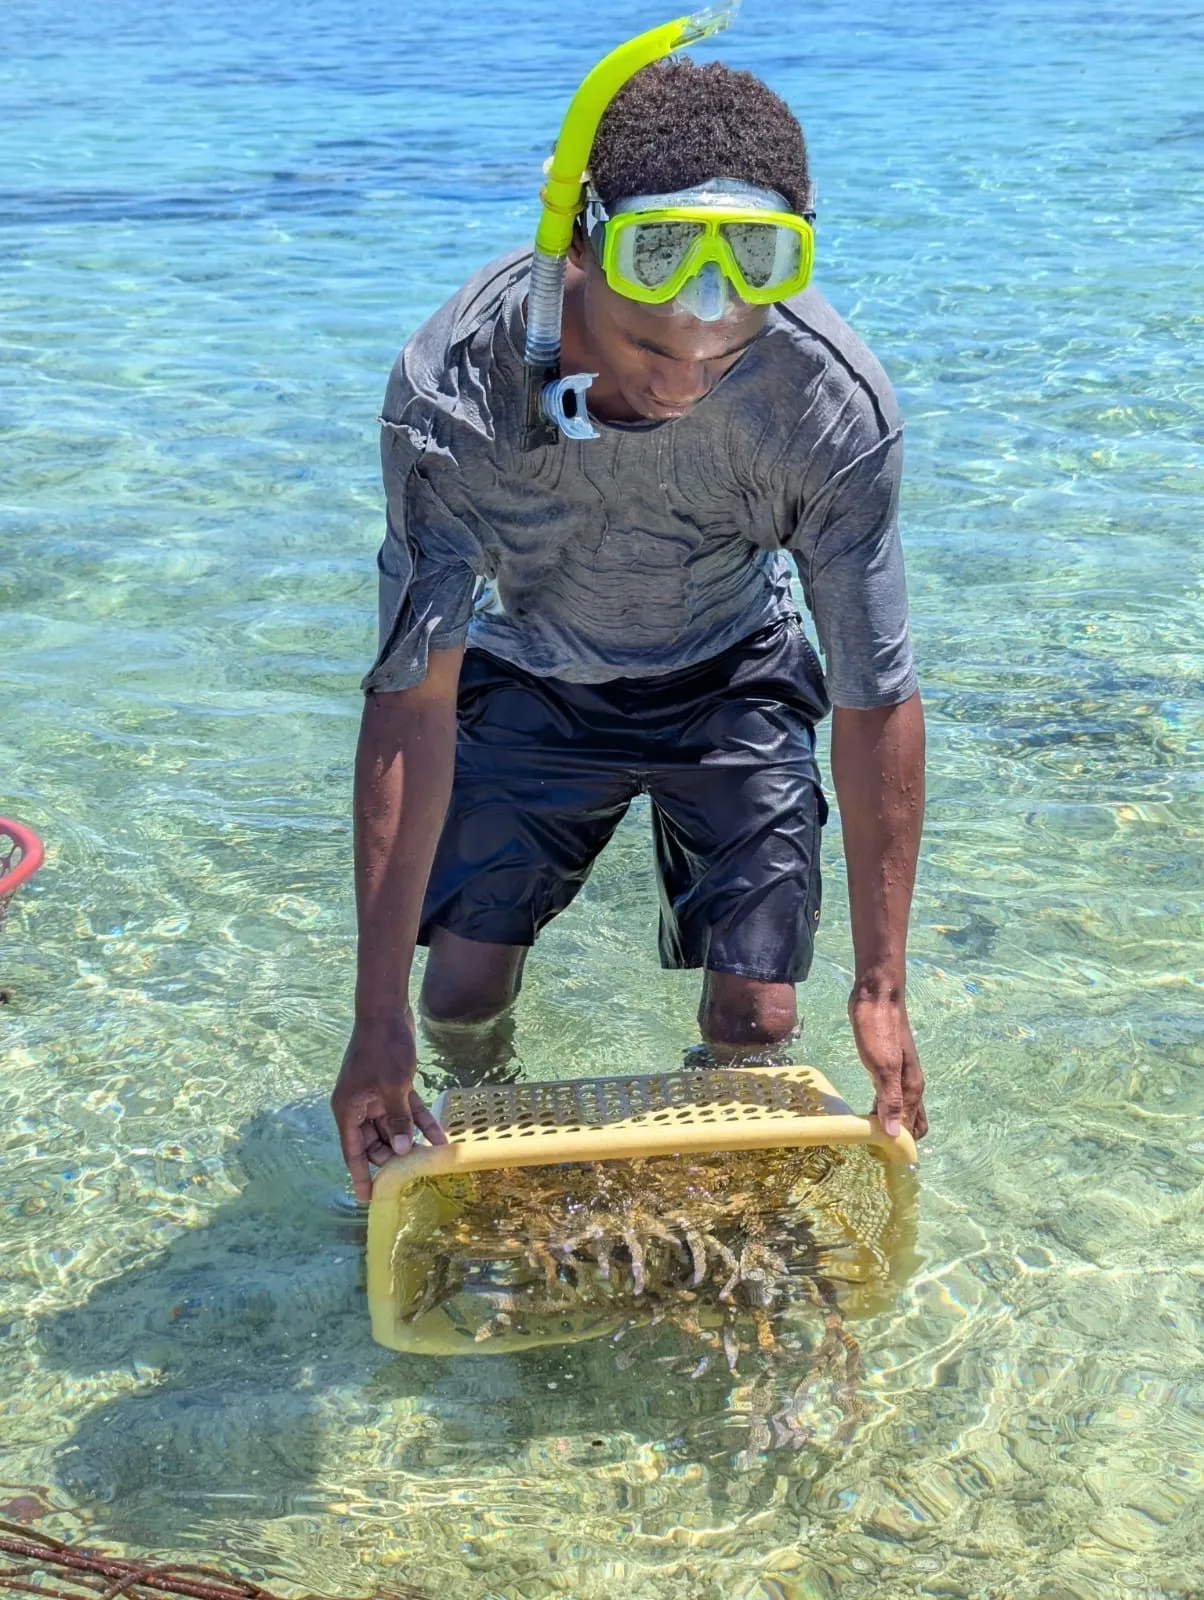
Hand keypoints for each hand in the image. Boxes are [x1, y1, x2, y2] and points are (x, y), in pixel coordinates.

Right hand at [331, 1011, 447, 1202]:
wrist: (387, 1012)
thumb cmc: (383, 1048)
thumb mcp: (391, 1086)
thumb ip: (397, 1120)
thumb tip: (402, 1151)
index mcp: (348, 1109)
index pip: (353, 1151)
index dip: (360, 1175)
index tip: (367, 1198)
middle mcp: (360, 1105)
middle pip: (374, 1142)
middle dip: (392, 1158)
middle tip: (412, 1174)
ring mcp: (377, 1095)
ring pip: (394, 1128)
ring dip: (411, 1141)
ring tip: (430, 1160)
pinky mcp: (394, 1085)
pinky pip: (408, 1111)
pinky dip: (421, 1122)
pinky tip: (440, 1137)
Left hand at [848, 988, 927, 1141]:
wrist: (876, 996)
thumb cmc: (879, 1029)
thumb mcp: (882, 1067)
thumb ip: (890, 1100)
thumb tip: (894, 1135)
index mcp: (912, 1087)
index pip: (914, 1127)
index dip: (902, 1145)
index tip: (885, 1159)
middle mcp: (909, 1084)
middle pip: (912, 1121)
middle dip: (899, 1138)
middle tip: (876, 1151)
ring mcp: (897, 1075)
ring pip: (900, 1109)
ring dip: (889, 1124)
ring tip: (870, 1139)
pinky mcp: (883, 1066)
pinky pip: (887, 1096)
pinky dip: (881, 1109)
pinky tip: (867, 1114)